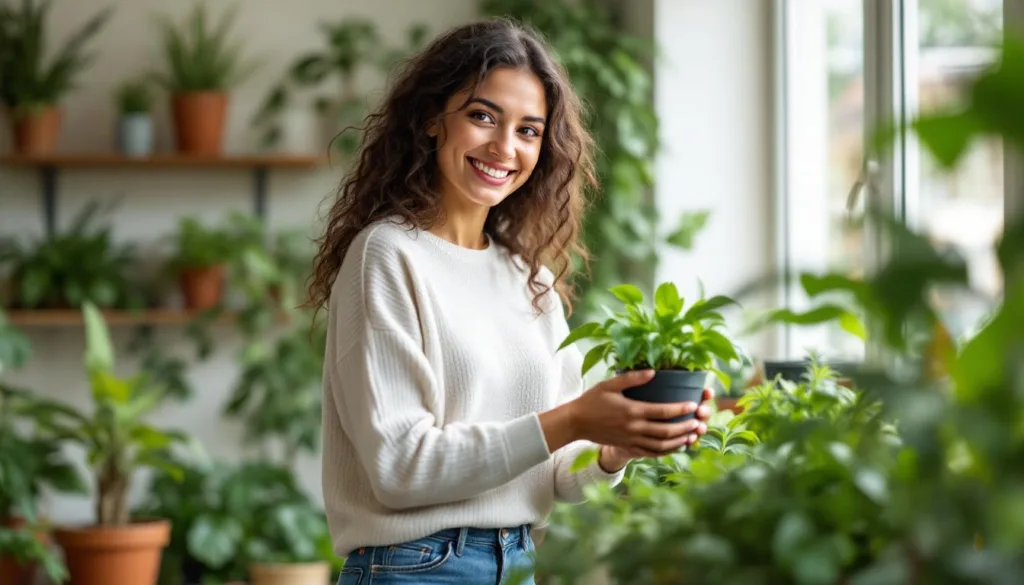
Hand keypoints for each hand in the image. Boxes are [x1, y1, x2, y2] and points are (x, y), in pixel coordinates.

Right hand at [540, 369, 705, 458]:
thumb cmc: (592, 400)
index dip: (680, 409)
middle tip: (699, 422)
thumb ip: (632, 378)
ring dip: (679, 442)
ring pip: (661, 445)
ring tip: (692, 436)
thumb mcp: (609, 384)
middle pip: (666, 431)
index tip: (693, 405)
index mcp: (632, 411)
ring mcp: (631, 440)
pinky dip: (665, 452)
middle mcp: (634, 428)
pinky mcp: (627, 447)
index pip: (662, 411)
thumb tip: (653, 371)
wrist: (576, 422)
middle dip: (685, 427)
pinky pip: (651, 453)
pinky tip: (675, 447)